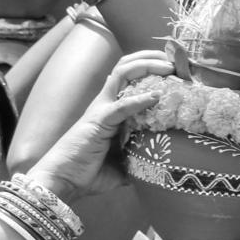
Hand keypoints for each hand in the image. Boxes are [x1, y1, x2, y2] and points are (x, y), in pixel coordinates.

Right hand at [28, 51, 173, 203]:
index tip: (178, 70)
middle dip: (151, 57)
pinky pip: (121, 106)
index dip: (154, 69)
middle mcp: (106, 102)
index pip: (133, 78)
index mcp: (112, 108)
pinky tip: (156, 96)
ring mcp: (101, 109)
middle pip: (127, 66)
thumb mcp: (124, 163)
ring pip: (123, 73)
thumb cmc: (88, 172)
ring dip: (147, 65)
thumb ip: (140, 157)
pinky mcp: (99, 121)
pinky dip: (140, 99)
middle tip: (175, 60)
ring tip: (168, 67)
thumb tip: (160, 165)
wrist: (61, 182)